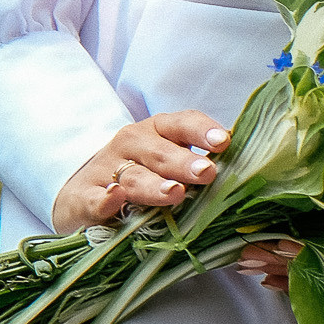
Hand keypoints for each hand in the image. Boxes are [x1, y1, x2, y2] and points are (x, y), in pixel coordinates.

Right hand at [52, 110, 229, 233]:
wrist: (80, 193)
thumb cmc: (136, 176)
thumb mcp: (163, 162)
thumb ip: (196, 165)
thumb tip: (244, 172)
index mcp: (155, 132)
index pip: (181, 124)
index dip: (202, 131)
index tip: (224, 141)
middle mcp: (130, 145)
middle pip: (159, 151)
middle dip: (183, 162)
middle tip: (207, 173)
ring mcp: (105, 171)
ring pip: (132, 177)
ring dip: (153, 184)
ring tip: (175, 193)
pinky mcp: (83, 197)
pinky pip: (95, 199)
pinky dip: (105, 199)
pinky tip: (114, 198)